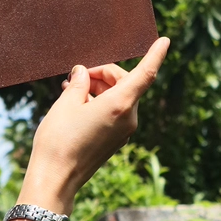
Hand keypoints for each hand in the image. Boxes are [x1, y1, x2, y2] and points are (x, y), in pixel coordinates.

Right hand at [21, 37, 169, 213]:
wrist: (55, 179)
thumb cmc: (59, 140)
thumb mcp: (65, 104)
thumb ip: (79, 83)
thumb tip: (82, 73)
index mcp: (119, 105)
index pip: (145, 74)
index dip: (155, 55)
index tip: (165, 41)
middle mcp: (128, 118)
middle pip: (127, 83)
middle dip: (105, 73)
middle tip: (77, 75)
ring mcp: (123, 132)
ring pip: (120, 98)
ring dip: (100, 87)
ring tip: (71, 89)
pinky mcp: (115, 141)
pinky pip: (115, 113)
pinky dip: (101, 102)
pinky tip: (78, 103)